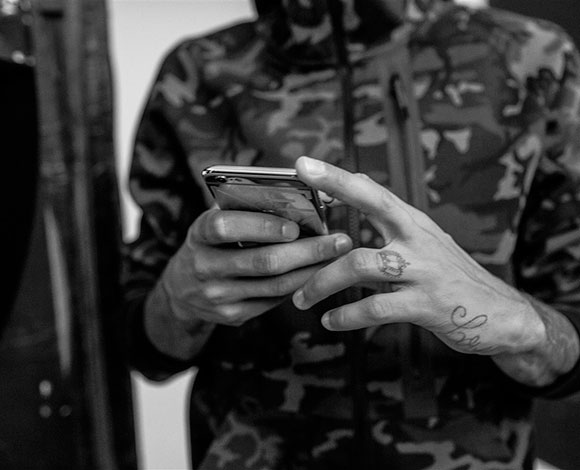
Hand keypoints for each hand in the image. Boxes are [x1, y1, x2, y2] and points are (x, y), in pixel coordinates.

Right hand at [162, 208, 351, 328]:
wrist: (182, 290)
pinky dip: (299, 286)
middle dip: (306, 251)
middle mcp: (205, 267)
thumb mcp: (214, 222)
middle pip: (262, 261)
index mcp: (199, 234)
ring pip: (275, 285)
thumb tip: (294, 197)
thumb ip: (244, 209)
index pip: (225, 227)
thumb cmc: (211, 244)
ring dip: (311, 270)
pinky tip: (318, 273)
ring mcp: (218, 296)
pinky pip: (274, 301)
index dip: (261, 226)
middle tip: (339, 241)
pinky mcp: (233, 316)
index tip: (296, 225)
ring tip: (337, 257)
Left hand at [292, 157, 544, 357]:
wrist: (502, 315)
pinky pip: (377, 307)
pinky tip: (331, 322)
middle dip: (335, 193)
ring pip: (361, 265)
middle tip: (299, 185)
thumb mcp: (426, 240)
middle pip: (374, 207)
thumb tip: (362, 179)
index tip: (304, 165)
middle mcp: (418, 239)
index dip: (338, 176)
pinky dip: (348, 316)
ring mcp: (423, 271)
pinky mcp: (427, 305)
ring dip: (322, 282)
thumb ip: (390, 216)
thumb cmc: (454, 276)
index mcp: (413, 223)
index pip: (373, 191)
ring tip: (300, 298)